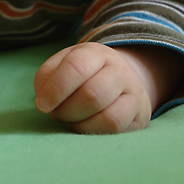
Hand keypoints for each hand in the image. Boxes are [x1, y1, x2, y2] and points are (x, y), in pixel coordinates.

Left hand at [34, 42, 153, 133]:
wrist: (121, 79)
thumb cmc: (83, 75)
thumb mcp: (63, 66)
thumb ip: (47, 77)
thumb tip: (44, 99)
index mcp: (94, 52)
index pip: (76, 66)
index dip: (56, 88)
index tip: (42, 105)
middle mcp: (118, 68)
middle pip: (92, 95)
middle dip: (67, 111)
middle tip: (56, 114)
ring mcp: (133, 91)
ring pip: (107, 116)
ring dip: (80, 125)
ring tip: (71, 120)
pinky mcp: (141, 113)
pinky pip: (117, 129)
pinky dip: (94, 132)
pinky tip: (85, 127)